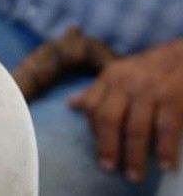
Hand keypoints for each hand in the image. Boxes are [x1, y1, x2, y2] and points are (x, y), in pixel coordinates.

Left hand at [69, 39, 182, 181]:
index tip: (99, 152)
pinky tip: (164, 164)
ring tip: (134, 175)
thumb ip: (99, 90)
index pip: (93, 107)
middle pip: (109, 119)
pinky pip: (166, 129)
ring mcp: (151, 90)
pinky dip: (165, 149)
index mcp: (111, 76)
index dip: (94, 132)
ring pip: (135, 128)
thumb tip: (72, 104)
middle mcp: (127, 82)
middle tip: (109, 168)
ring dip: (134, 156)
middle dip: (108, 147)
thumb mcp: (120, 73)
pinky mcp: (174, 98)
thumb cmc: (149, 70)